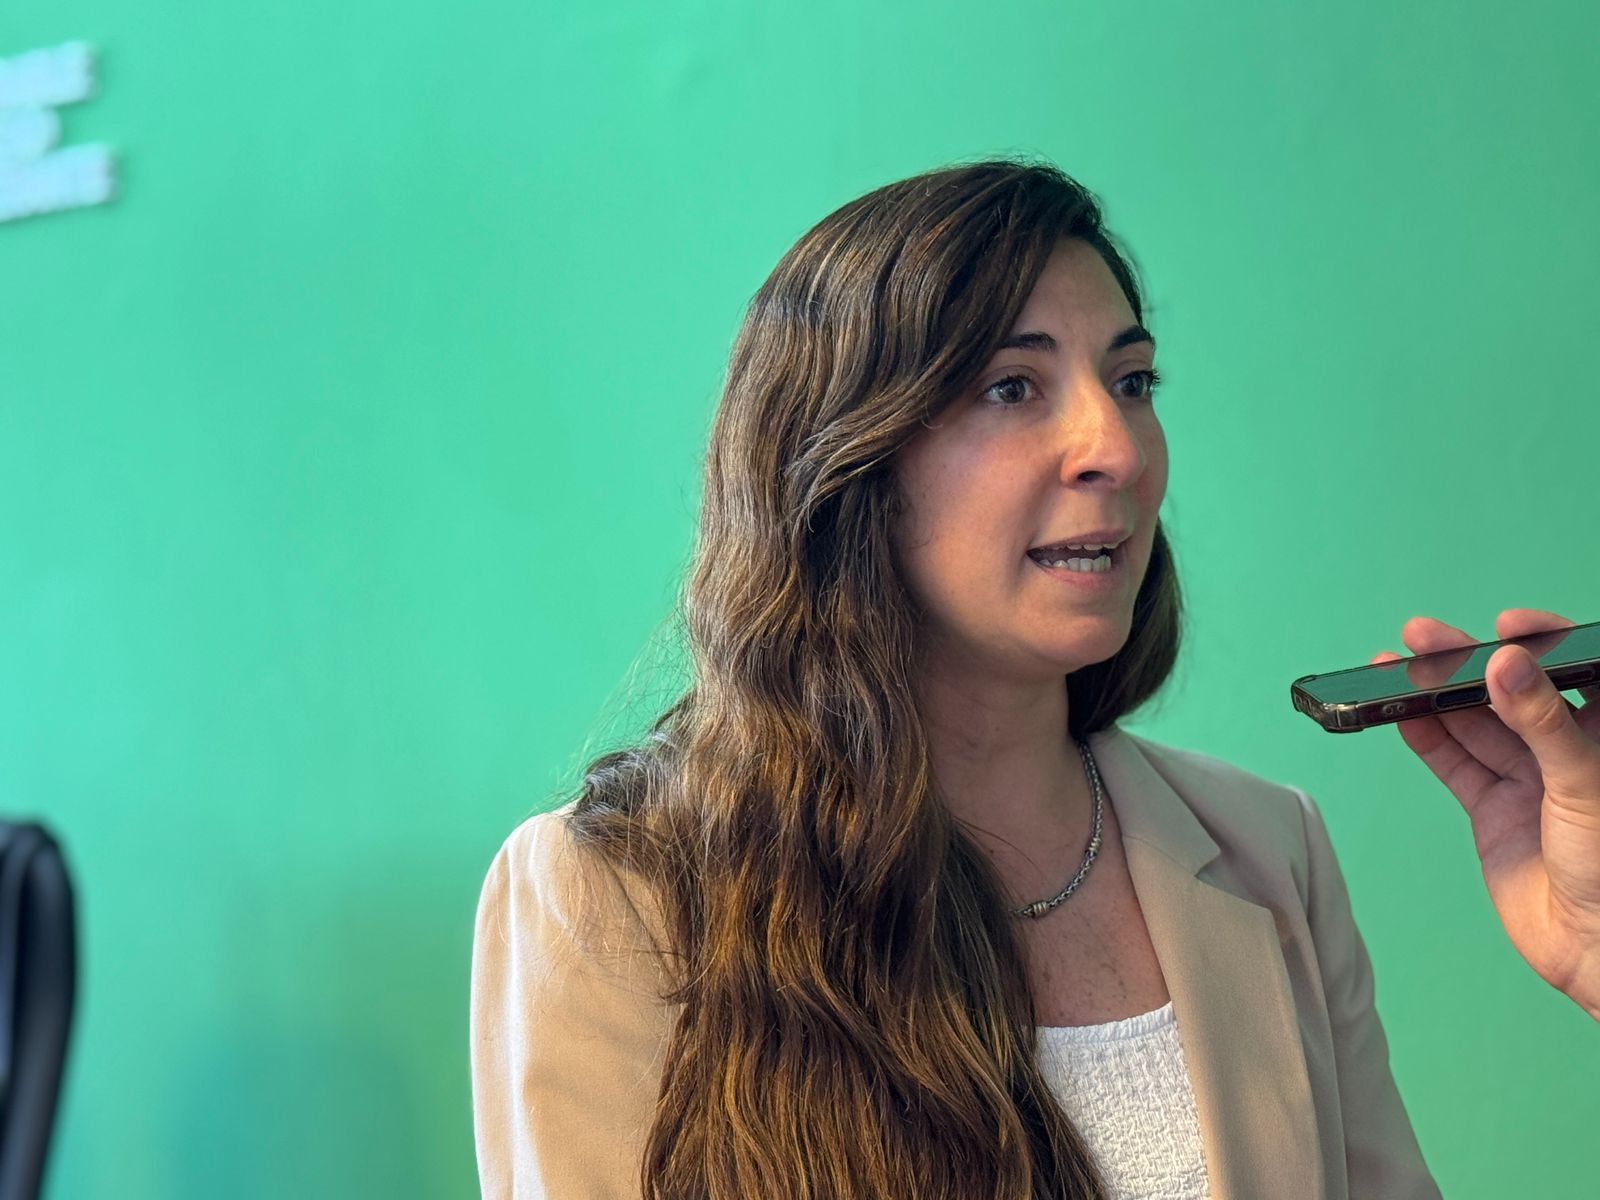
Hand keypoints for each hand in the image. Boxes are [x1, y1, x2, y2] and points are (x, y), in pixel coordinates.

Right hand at [1373, 609, 1599, 1018]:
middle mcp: (1568, 753)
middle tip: (1425, 639)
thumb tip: (1505, 665)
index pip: (1576, 671)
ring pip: (1475, 727)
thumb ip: (1543, 721)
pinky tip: (1402, 714)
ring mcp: (1530, 782)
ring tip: (1396, 668)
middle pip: (1511, 693)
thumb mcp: (1586, 784)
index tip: (1507, 627)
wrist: (1597, 951)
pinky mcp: (1496, 813)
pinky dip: (1428, 740)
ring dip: (1435, 697)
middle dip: (1467, 664)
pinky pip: (1456, 767)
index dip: (1542, 643)